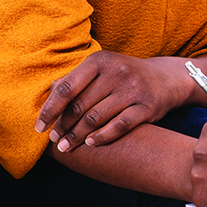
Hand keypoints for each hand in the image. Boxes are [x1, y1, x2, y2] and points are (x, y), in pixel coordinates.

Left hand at [36, 52, 193, 151]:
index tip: (39, 127)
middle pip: (79, 106)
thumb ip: (76, 79)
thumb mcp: (102, 68)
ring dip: (77, 136)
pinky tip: (90, 144)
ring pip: (95, 119)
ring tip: (67, 146)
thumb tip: (48, 94)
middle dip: (63, 127)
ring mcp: (133, 89)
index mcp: (100, 61)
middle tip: (54, 139)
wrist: (167, 78)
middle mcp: (117, 73)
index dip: (50, 110)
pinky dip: (101, 137)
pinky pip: (118, 127)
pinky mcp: (147, 107)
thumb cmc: (125, 75)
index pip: (67, 87)